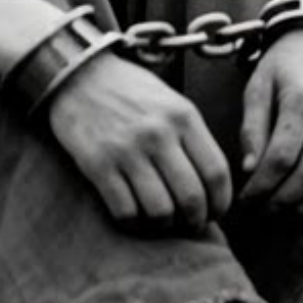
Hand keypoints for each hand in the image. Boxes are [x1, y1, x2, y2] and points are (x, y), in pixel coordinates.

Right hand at [48, 50, 231, 233]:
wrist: (81, 76)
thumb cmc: (132, 92)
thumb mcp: (172, 103)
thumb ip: (192, 138)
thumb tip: (212, 184)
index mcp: (184, 116)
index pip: (216, 171)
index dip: (221, 201)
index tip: (217, 212)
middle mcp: (159, 133)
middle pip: (191, 196)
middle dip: (196, 220)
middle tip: (193, 225)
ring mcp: (127, 150)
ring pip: (160, 210)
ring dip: (166, 226)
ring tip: (165, 223)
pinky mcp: (97, 165)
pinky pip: (124, 211)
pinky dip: (134, 224)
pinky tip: (137, 219)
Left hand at [239, 29, 302, 213]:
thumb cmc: (285, 65)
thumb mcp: (258, 86)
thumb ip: (252, 128)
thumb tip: (250, 170)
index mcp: (302, 98)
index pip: (282, 157)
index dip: (261, 186)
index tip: (246, 198)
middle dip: (283, 200)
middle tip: (265, 208)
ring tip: (289, 207)